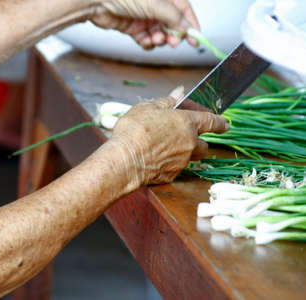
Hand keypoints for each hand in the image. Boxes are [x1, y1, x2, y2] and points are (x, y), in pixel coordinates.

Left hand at [90, 0, 199, 48]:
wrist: (97, 1)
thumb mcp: (155, 4)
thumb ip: (173, 16)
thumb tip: (187, 27)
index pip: (184, 10)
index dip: (191, 24)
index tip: (196, 38)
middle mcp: (155, 5)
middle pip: (172, 24)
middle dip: (174, 34)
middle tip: (173, 42)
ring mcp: (144, 16)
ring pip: (159, 33)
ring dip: (160, 39)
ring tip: (155, 39)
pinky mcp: (133, 27)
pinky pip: (146, 39)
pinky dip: (148, 43)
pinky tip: (146, 42)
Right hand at [109, 97, 227, 186]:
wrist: (125, 160)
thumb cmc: (135, 130)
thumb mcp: (148, 108)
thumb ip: (166, 102)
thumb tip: (178, 93)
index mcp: (187, 122)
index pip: (211, 121)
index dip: (220, 122)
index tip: (225, 125)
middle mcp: (190, 143)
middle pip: (204, 144)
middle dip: (198, 140)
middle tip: (184, 136)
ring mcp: (182, 162)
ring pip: (190, 158)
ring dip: (185, 152)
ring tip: (167, 148)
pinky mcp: (171, 175)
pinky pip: (175, 168)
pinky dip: (169, 163)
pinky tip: (154, 158)